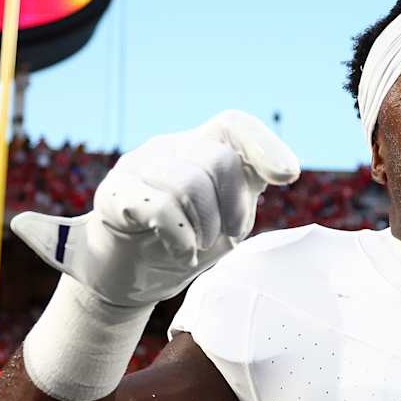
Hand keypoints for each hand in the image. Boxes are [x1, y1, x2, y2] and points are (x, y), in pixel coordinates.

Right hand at [11, 111, 298, 306]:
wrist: (128, 276)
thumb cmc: (184, 243)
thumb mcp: (226, 219)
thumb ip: (248, 192)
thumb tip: (285, 169)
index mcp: (202, 150)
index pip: (234, 124)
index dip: (264, 145)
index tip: (287, 176)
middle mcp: (170, 149)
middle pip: (217, 158)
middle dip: (231, 207)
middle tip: (222, 236)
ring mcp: (138, 166)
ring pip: (188, 183)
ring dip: (204, 226)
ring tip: (197, 244)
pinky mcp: (113, 193)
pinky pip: (160, 208)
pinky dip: (181, 237)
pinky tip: (180, 249)